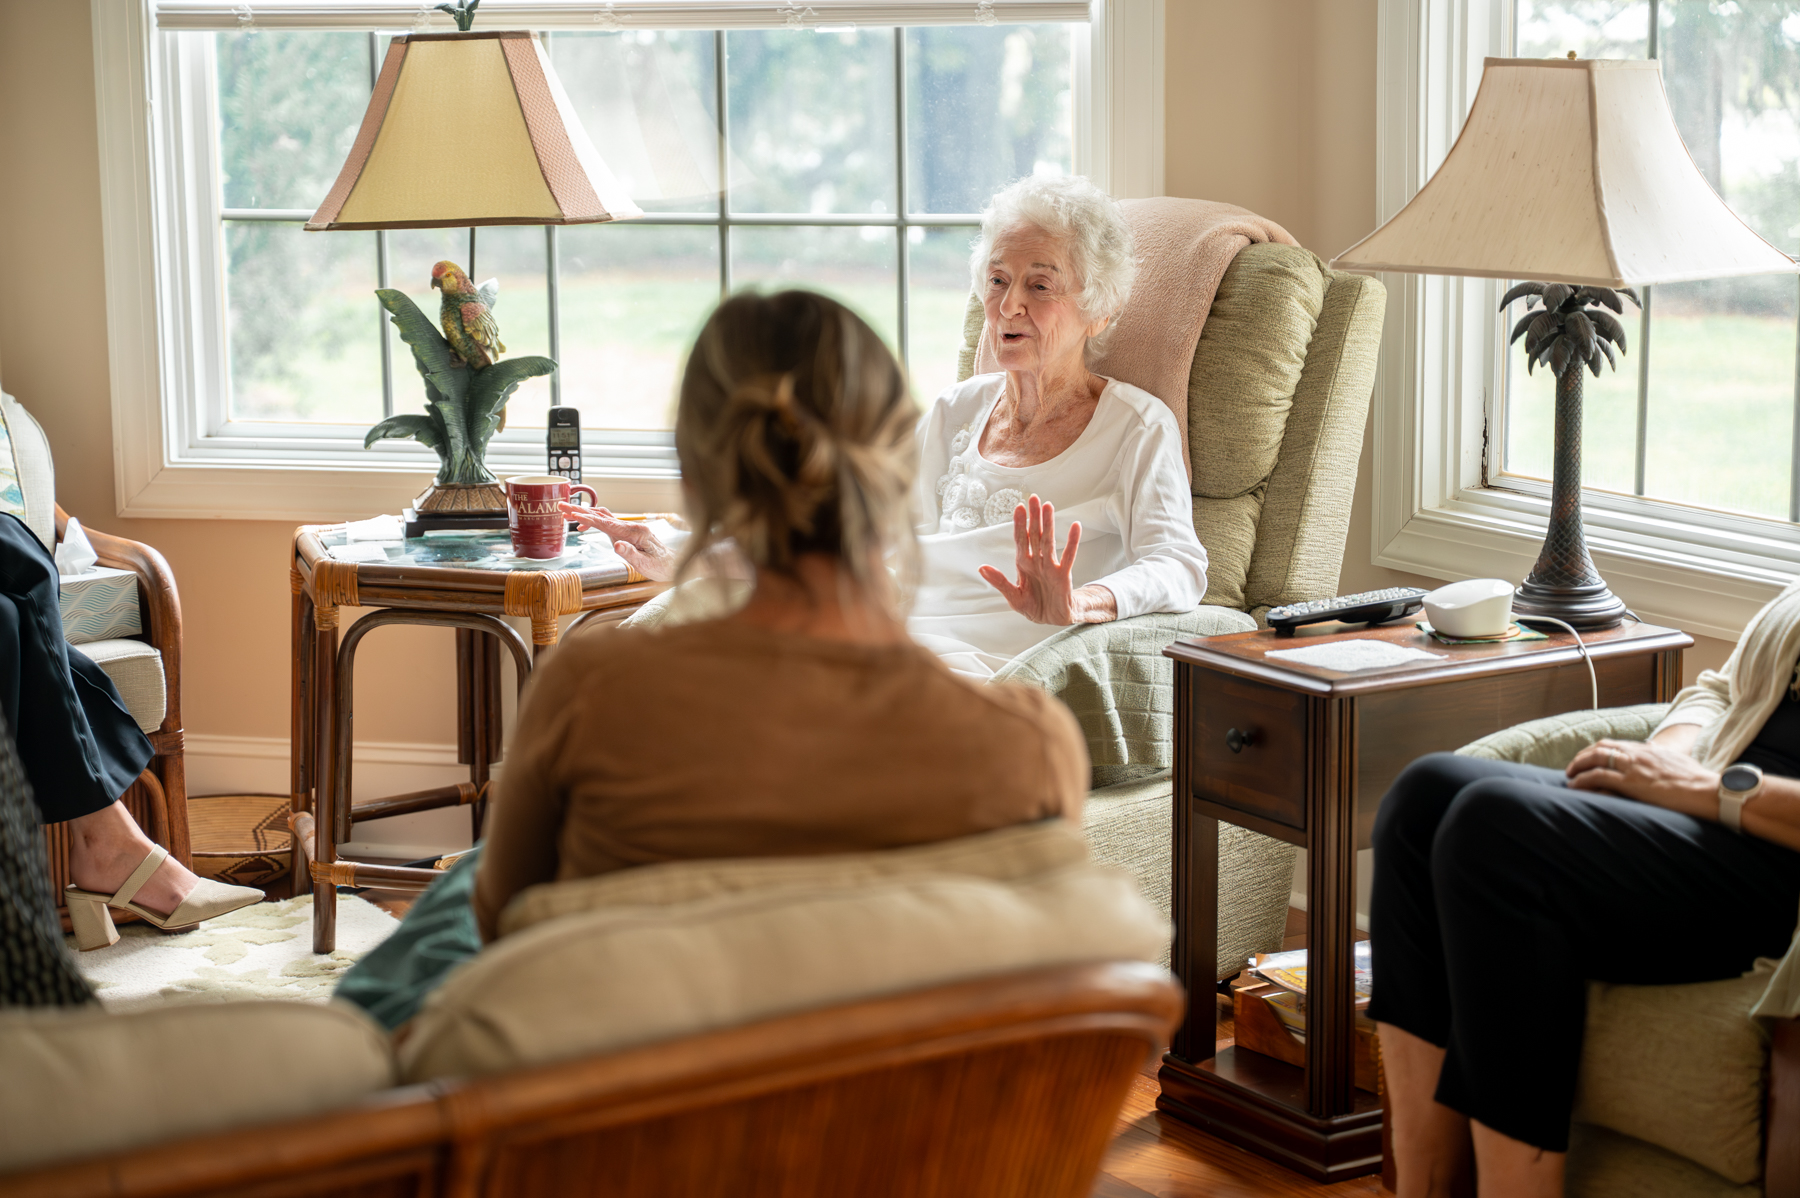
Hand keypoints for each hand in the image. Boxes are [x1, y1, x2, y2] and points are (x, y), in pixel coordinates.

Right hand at [559, 504, 676, 580]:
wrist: (674, 565)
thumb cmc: (661, 567)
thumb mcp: (645, 565)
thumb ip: (630, 554)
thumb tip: (616, 546)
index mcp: (634, 532)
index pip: (606, 523)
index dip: (587, 518)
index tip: (572, 514)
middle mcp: (631, 526)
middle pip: (602, 515)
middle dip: (580, 511)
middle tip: (560, 507)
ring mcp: (630, 528)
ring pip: (603, 516)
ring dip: (584, 513)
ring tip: (565, 513)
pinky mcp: (628, 532)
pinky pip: (608, 523)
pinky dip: (594, 521)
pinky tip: (583, 527)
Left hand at [977, 495, 1114, 625]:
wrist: (1052, 619)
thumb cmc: (1033, 606)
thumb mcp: (1013, 597)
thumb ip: (999, 582)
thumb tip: (981, 568)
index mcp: (1023, 565)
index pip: (1020, 540)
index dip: (1019, 524)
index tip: (1018, 507)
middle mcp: (1037, 561)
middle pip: (1034, 535)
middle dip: (1034, 517)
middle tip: (1034, 498)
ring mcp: (1050, 566)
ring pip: (1049, 541)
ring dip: (1048, 524)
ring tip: (1049, 506)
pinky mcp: (1063, 574)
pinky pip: (1068, 556)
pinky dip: (1072, 541)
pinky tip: (1075, 526)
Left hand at [1566, 737, 1721, 819]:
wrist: (1708, 791)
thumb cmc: (1699, 782)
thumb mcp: (1679, 764)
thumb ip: (1665, 762)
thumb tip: (1662, 763)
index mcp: (1649, 749)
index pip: (1615, 744)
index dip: (1598, 750)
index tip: (1589, 757)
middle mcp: (1638, 754)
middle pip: (1601, 748)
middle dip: (1583, 756)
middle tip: (1573, 766)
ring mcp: (1633, 767)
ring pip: (1595, 759)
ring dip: (1578, 766)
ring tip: (1569, 775)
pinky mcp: (1630, 782)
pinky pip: (1598, 777)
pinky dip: (1582, 779)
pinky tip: (1574, 785)